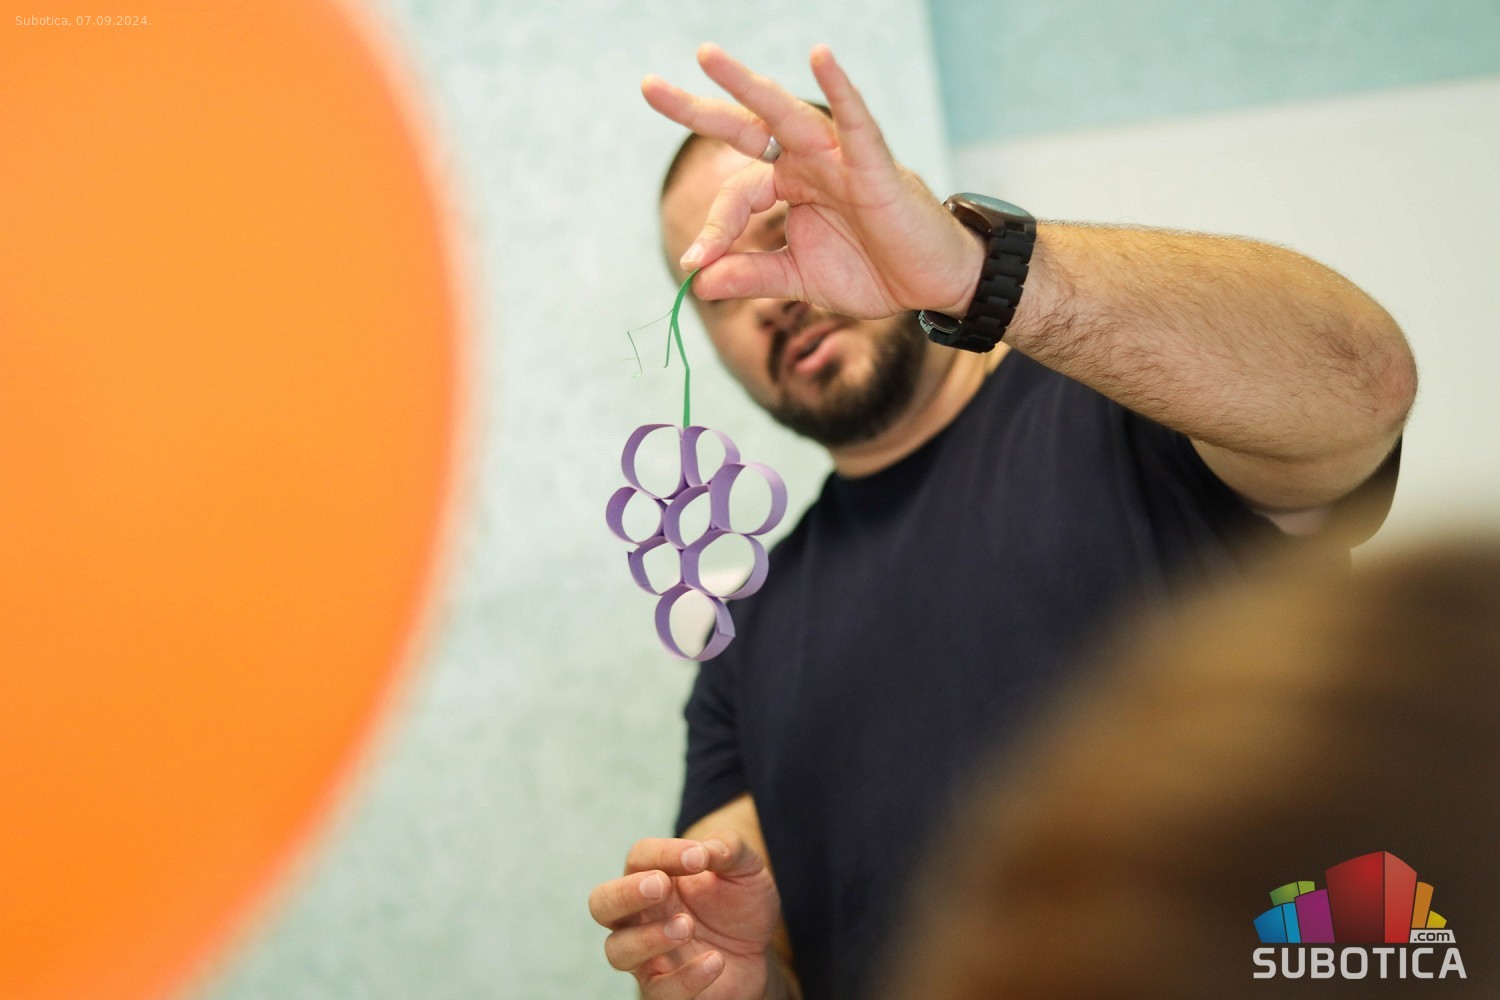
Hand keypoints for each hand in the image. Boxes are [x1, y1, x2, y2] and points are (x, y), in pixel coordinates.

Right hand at [589, 832, 783, 999]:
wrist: (760, 950)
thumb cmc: (740, 902)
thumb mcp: (746, 868)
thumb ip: (728, 849)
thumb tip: (704, 850)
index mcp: (653, 876)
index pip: (640, 857)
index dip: (664, 853)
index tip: (698, 857)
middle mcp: (640, 915)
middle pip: (602, 903)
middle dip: (625, 893)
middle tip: (661, 886)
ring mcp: (648, 954)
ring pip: (617, 950)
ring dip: (649, 937)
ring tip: (687, 926)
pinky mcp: (666, 988)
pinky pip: (659, 990)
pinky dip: (686, 977)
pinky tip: (715, 961)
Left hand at [643, 44, 983, 319]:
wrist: (931, 285)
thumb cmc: (873, 273)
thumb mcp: (800, 280)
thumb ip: (752, 276)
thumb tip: (697, 282)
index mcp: (790, 186)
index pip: (737, 195)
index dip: (712, 228)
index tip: (693, 262)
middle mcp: (809, 163)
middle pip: (747, 128)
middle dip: (698, 109)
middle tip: (649, 88)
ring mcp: (841, 160)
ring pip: (788, 115)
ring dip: (747, 86)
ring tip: (706, 57)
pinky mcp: (876, 167)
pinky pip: (857, 122)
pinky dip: (840, 90)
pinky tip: (820, 57)